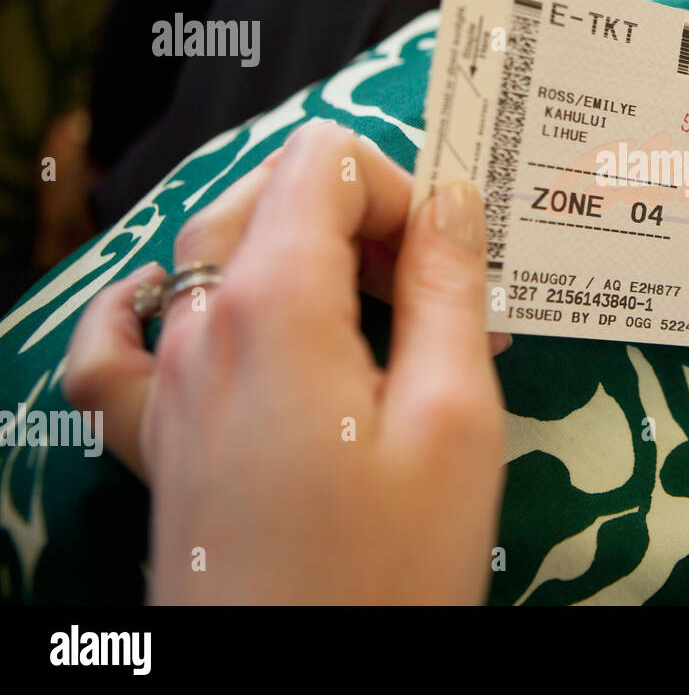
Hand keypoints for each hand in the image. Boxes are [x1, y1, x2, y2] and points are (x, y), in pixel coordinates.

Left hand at [63, 121, 506, 602]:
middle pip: (269, 195)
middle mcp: (203, 326)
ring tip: (378, 325)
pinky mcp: (155, 440)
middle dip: (363, 221)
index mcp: (277, 304)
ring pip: (213, 254)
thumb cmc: (387, 567)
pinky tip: (187, 315)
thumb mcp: (455, 419)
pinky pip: (118, 344)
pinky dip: (154, 306)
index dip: (403, 193)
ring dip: (304, 261)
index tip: (452, 270)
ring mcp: (166, 384)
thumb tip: (450, 198)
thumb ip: (449, 290)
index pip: (327, 162)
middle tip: (438, 302)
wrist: (297, 685)